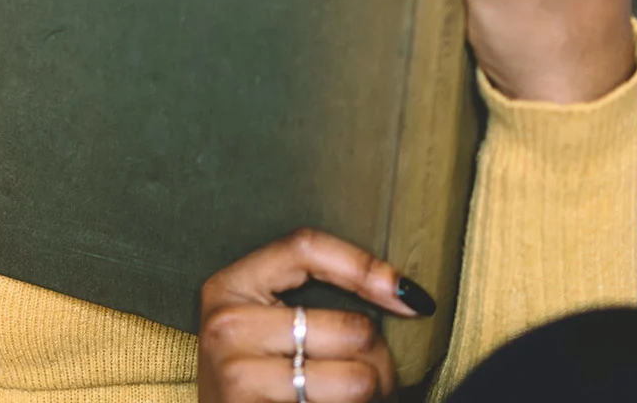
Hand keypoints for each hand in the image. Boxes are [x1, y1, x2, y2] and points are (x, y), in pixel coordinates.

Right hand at [197, 229, 424, 402]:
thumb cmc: (251, 379)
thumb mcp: (262, 325)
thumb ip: (310, 299)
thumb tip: (408, 296)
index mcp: (229, 286)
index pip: (305, 248)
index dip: (365, 267)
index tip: (408, 297)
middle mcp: (228, 326)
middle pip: (350, 327)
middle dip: (382, 360)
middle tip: (377, 377)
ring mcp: (239, 373)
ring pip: (358, 379)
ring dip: (374, 395)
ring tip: (358, 399)